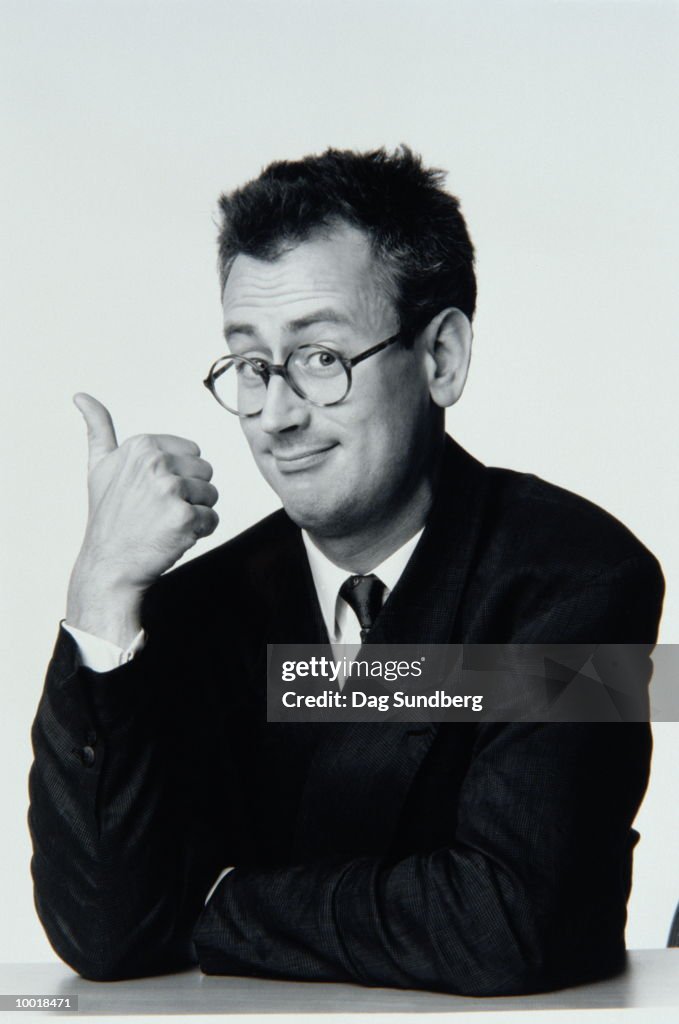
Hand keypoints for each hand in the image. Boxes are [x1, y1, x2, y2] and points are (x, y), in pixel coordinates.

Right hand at [66, 393, 218, 646]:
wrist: (109, 564)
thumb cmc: (108, 516)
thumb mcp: (99, 466)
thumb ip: (98, 428)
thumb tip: (81, 395)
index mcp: (143, 444)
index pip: (193, 452)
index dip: (178, 475)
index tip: (151, 492)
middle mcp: (156, 462)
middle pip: (206, 472)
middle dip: (190, 494)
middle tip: (159, 512)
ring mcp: (170, 489)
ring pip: (212, 495)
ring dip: (195, 513)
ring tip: (165, 524)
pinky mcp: (184, 516)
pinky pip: (212, 519)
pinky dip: (198, 532)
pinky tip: (172, 537)